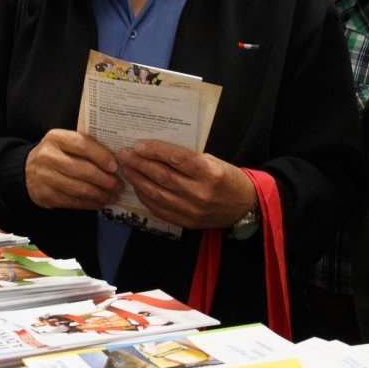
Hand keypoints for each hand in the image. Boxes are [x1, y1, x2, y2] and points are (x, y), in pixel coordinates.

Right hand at [25, 129, 120, 211]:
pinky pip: (72, 202)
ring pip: (79, 189)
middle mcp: (48, 156)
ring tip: (112, 196)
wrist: (27, 170)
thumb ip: (86, 147)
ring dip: (100, 195)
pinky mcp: (45, 195)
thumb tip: (116, 161)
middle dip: (106, 180)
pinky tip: (99, 202)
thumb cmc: (56, 154)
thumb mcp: (65, 143)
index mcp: (56, 138)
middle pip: (83, 170)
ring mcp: (45, 177)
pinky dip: (89, 204)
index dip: (102, 156)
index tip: (116, 167)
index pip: (83, 145)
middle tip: (119, 186)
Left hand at [117, 141, 254, 230]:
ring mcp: (192, 210)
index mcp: (210, 173)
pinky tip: (137, 186)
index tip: (139, 145)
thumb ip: (189, 158)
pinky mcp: (186, 222)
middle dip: (140, 163)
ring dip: (138, 179)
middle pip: (162, 176)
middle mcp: (200, 193)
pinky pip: (159, 209)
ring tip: (126, 168)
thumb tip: (157, 151)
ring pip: (157, 193)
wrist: (243, 207)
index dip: (156, 151)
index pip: (177, 158)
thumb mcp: (215, 162)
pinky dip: (145, 196)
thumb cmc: (228, 179)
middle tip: (125, 155)